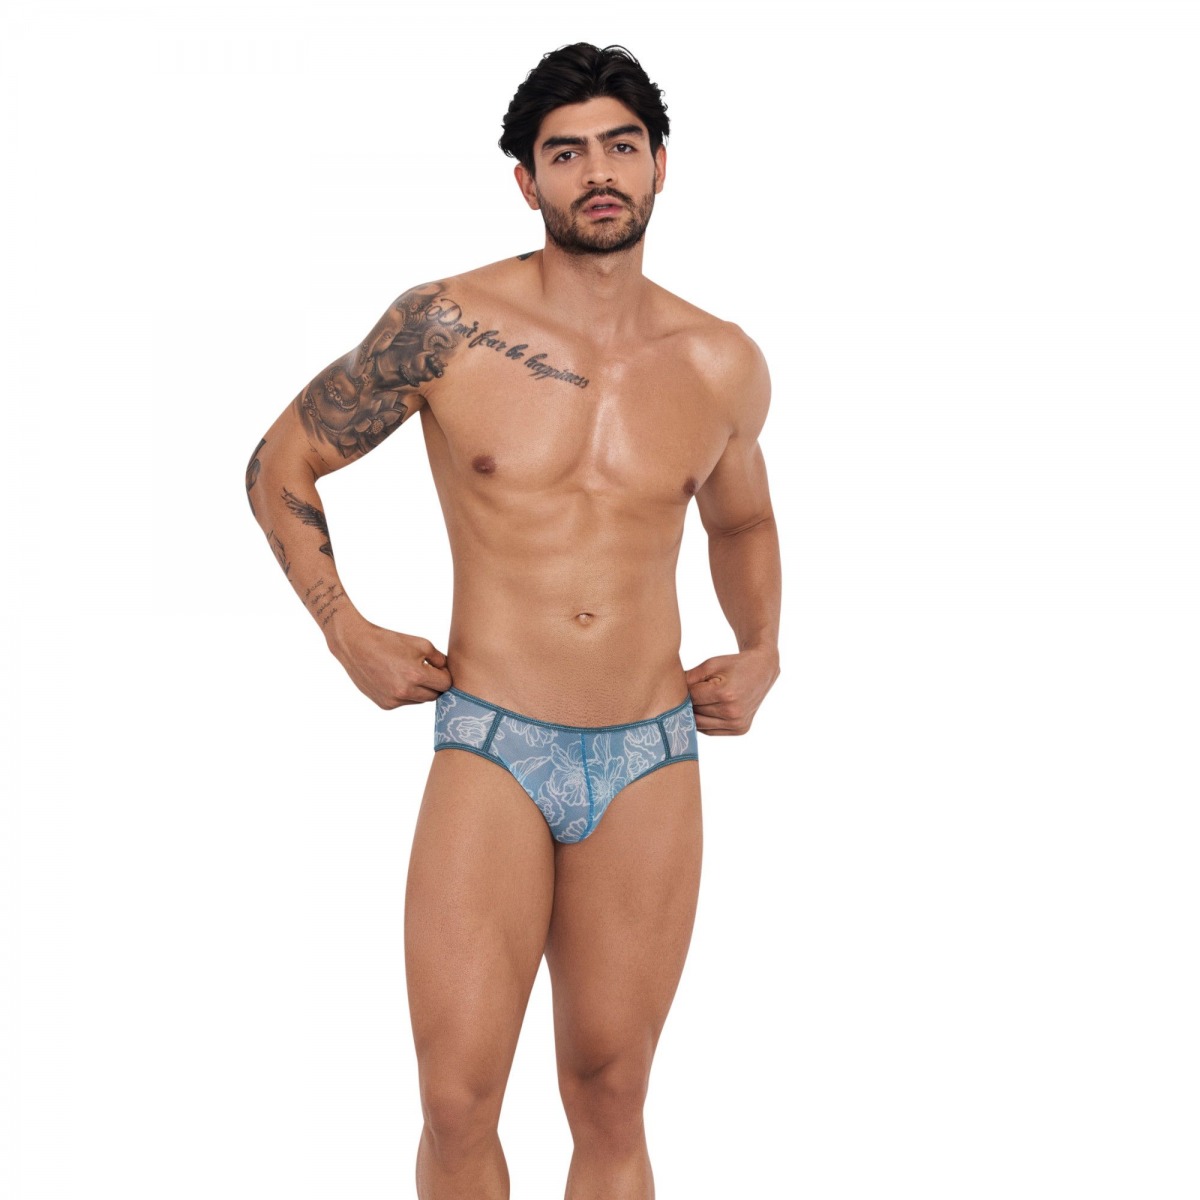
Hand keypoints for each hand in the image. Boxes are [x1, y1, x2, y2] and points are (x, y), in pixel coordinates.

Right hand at [327, 617, 451, 708]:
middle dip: (435, 684)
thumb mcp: (421, 644)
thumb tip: (448, 671)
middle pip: (434, 695)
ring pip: (420, 700)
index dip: (445, 675)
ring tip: (409, 673)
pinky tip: (396, 679)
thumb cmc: (390, 641)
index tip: (439, 668)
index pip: (445, 684)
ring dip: (420, 690)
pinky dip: (406, 693)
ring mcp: (394, 700)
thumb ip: (440, 659)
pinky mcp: (385, 705)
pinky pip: (405, 702)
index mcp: (416, 675)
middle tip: (427, 671)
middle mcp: (405, 692)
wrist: (356, 646)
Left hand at [685, 647, 779, 735]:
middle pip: (695, 712)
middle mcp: (732, 712)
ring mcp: (737, 723)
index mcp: (725, 693)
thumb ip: (689, 677)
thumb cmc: (733, 665)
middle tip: (682, 695)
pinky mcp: (740, 729)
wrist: (762, 671)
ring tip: (692, 703)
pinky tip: (702, 712)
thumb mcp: (710, 664)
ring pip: (700, 725)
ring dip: (693, 715)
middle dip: (687, 703)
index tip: (678, 686)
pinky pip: (711, 731)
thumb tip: (668, 689)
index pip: (692, 698)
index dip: (683, 691)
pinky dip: (703, 723)